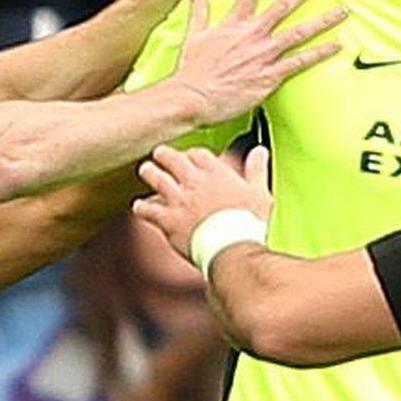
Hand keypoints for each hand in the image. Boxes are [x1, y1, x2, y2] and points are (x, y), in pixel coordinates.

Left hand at [133, 146, 273, 259]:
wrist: (232, 248)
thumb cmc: (248, 223)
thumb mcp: (259, 192)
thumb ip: (256, 170)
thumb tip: (260, 151)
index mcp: (215, 173)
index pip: (196, 153)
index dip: (192, 154)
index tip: (191, 157)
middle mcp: (193, 181)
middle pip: (170, 157)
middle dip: (164, 154)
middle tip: (161, 155)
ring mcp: (177, 199)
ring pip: (153, 176)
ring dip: (149, 172)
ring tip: (146, 170)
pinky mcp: (167, 219)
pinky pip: (146, 209)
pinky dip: (142, 207)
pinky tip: (140, 206)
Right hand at [162, 0, 345, 125]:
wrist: (193, 98)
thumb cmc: (191, 71)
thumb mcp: (193, 36)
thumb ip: (198, 11)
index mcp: (234, 24)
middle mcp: (253, 35)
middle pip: (285, 5)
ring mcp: (264, 55)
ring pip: (299, 32)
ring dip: (323, 20)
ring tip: (343, 11)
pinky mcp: (270, 76)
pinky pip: (300, 62)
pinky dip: (320, 53)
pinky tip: (337, 46)